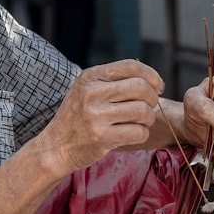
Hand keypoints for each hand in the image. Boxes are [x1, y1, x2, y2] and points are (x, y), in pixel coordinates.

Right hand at [38, 60, 163, 174]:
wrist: (56, 147)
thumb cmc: (78, 118)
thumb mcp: (86, 90)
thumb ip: (112, 80)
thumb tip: (150, 78)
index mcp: (90, 77)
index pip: (131, 66)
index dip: (152, 75)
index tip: (158, 87)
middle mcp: (92, 93)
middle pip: (141, 87)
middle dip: (152, 98)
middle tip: (148, 107)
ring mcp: (96, 116)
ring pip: (143, 111)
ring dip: (148, 119)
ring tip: (140, 122)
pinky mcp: (102, 138)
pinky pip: (139, 132)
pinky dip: (142, 134)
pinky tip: (133, 135)